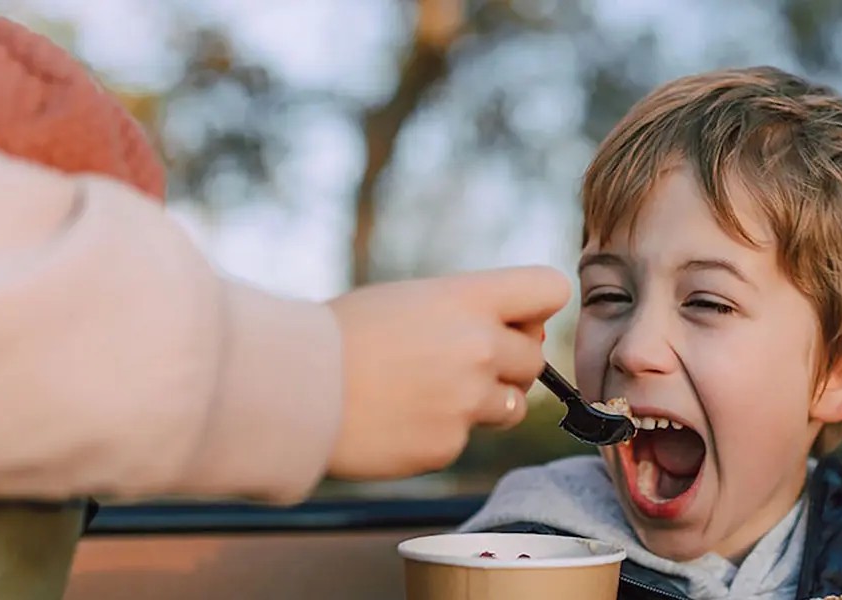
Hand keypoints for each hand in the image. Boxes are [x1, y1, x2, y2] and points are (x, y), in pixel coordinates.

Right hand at [323, 266, 569, 480]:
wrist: (292, 387)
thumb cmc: (345, 335)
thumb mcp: (410, 299)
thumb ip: (470, 311)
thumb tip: (525, 335)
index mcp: (467, 299)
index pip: (549, 289)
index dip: (536, 308)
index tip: (512, 320)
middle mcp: (478, 347)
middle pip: (535, 358)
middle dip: (506, 364)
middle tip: (454, 364)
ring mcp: (466, 400)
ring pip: (513, 406)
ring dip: (484, 402)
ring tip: (429, 391)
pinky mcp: (448, 444)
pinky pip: (465, 438)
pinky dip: (440, 432)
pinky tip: (400, 418)